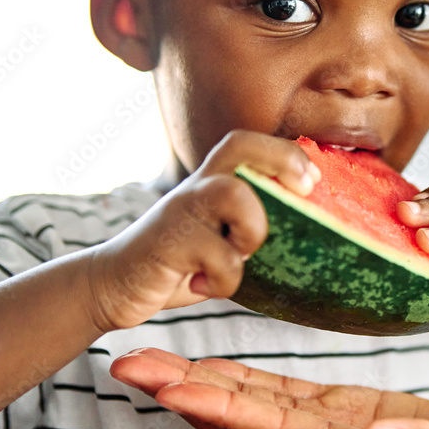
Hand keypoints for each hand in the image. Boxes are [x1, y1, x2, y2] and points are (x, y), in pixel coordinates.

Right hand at [86, 130, 321, 330]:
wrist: (114, 283)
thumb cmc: (179, 262)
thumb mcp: (217, 238)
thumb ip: (248, 228)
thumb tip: (307, 234)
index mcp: (210, 182)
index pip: (245, 143)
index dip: (283, 152)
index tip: (314, 179)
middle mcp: (195, 187)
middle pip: (239, 146)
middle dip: (282, 161)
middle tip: (305, 191)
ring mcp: (180, 211)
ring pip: (234, 194)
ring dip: (252, 230)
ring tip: (240, 255)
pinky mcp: (167, 242)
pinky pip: (219, 258)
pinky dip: (225, 281)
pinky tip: (205, 285)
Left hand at [111, 350, 428, 428]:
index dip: (222, 413)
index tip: (170, 388)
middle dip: (188, 397)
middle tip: (128, 366)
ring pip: (257, 415)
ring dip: (204, 389)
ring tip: (152, 363)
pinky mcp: (353, 420)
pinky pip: (289, 403)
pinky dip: (248, 386)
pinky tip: (213, 375)